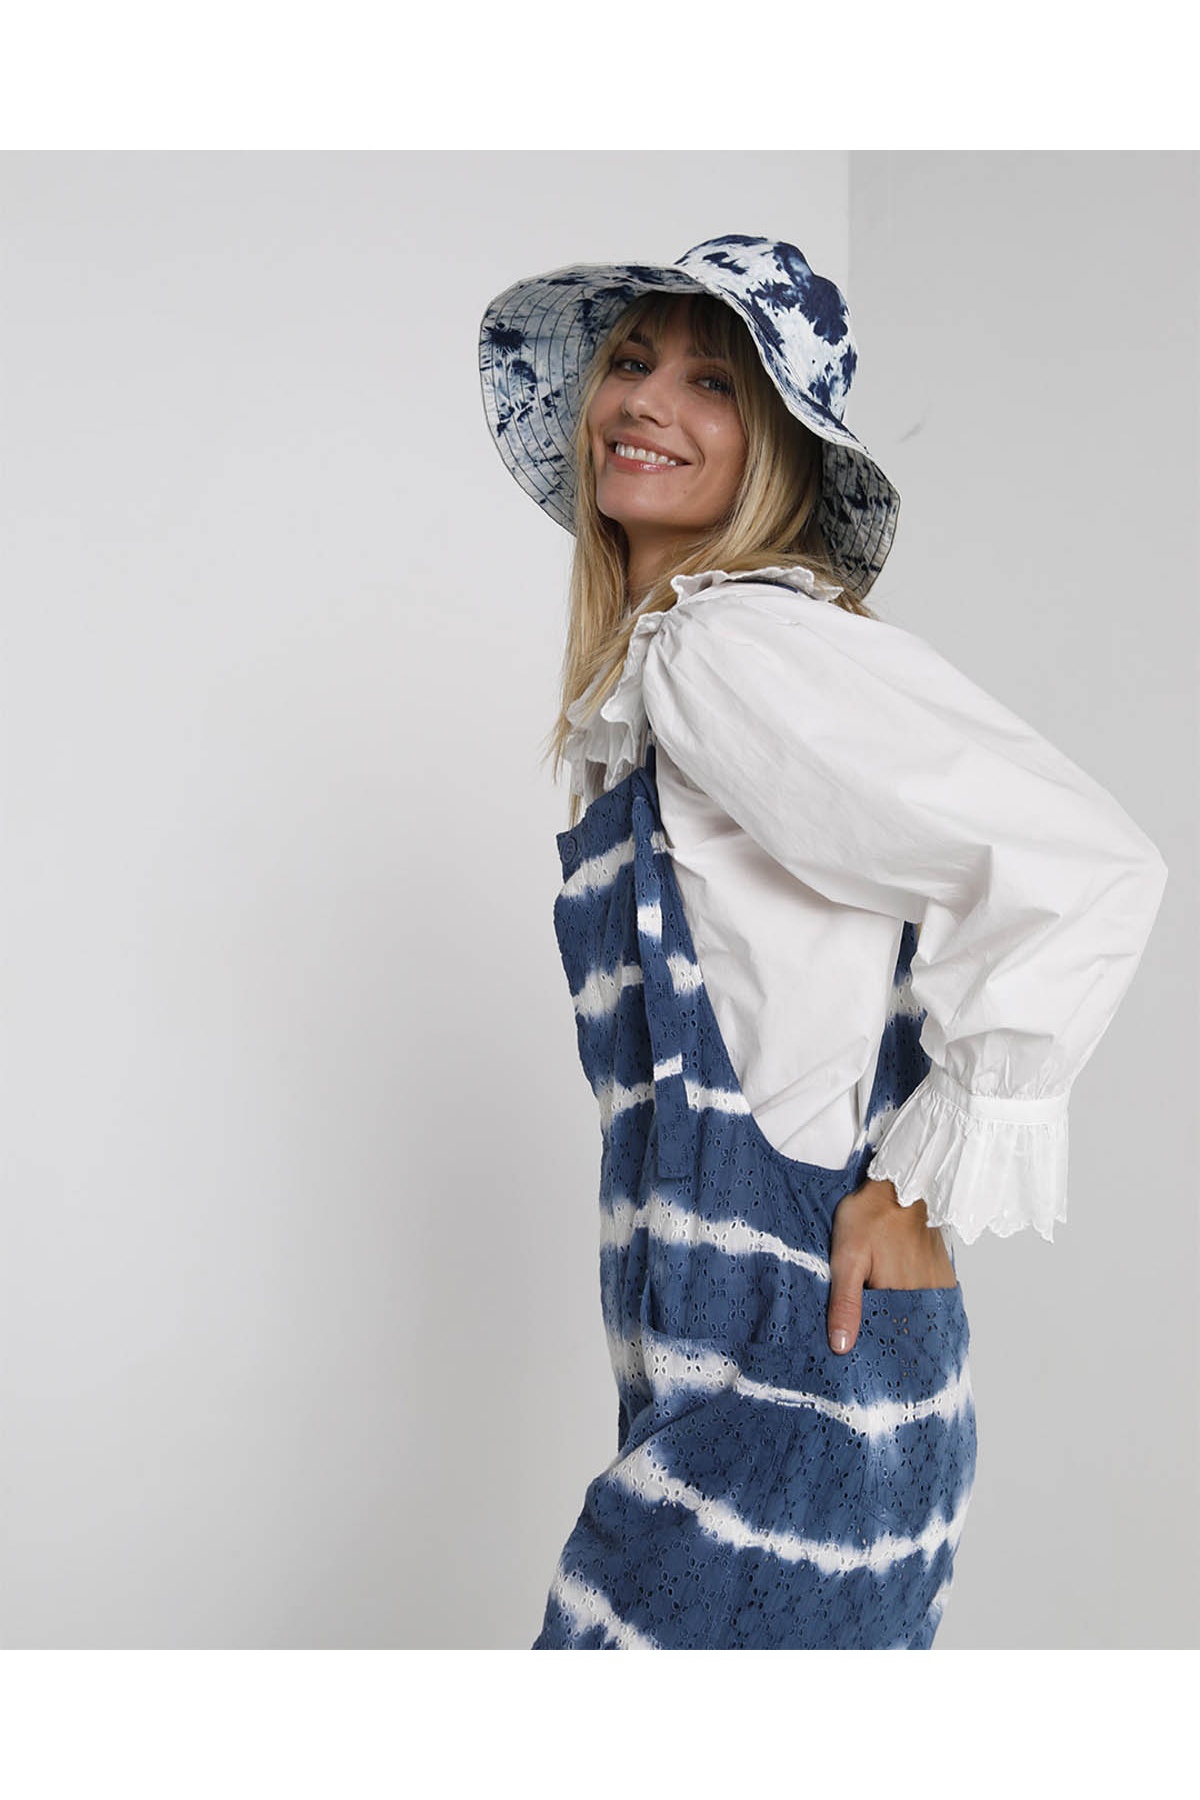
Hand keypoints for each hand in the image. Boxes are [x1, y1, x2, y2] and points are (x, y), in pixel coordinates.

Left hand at [827, 1177, 957, 1353]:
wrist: (900, 1182)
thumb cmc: (871, 1215)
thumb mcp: (846, 1257)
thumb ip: (845, 1303)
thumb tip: (842, 1346)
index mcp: (900, 1296)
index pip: (889, 1342)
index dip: (874, 1350)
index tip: (862, 1357)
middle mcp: (925, 1295)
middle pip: (906, 1332)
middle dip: (888, 1338)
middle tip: (870, 1338)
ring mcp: (938, 1285)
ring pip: (919, 1318)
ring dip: (902, 1322)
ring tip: (883, 1318)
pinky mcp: (943, 1274)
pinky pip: (931, 1304)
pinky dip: (915, 1308)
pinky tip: (900, 1303)